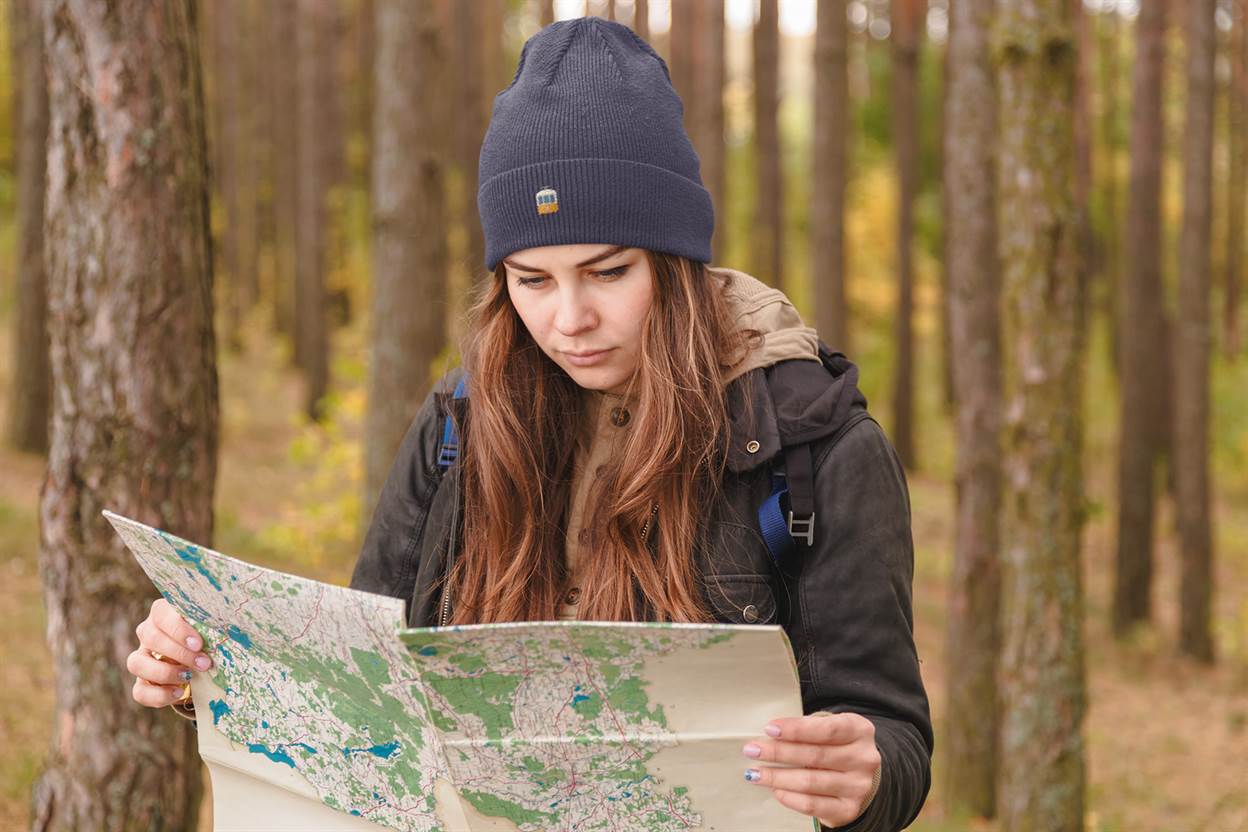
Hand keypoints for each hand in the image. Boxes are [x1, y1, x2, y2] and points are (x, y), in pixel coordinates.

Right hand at [127, 598, 211, 707]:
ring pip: (136, 663)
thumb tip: (232, 626)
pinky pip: (139, 692)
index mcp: (162, 614)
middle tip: (204, 663)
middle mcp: (148, 634)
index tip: (199, 643)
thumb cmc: (208, 637)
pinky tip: (179, 693)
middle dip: (179, 653)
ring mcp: (141, 659)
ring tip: (189, 676)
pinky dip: (159, 695)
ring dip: (165, 672)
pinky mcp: (142, 682)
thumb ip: (213, 623)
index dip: (178, 629)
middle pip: (151, 637)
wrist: (203, 663)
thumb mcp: (211, 628)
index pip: (160, 613)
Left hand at [742, 711, 881, 827]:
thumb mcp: (829, 727)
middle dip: (779, 753)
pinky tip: (775, 790)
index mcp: (859, 730)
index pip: (826, 729)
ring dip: (778, 777)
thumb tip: (769, 734)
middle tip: (752, 750)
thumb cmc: (835, 744)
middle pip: (815, 755)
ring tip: (755, 773)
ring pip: (810, 782)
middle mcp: (864, 759)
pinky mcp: (848, 809)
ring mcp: (858, 786)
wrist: (856, 774)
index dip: (796, 729)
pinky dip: (790, 797)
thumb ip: (808, 727)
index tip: (770, 728)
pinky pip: (813, 804)